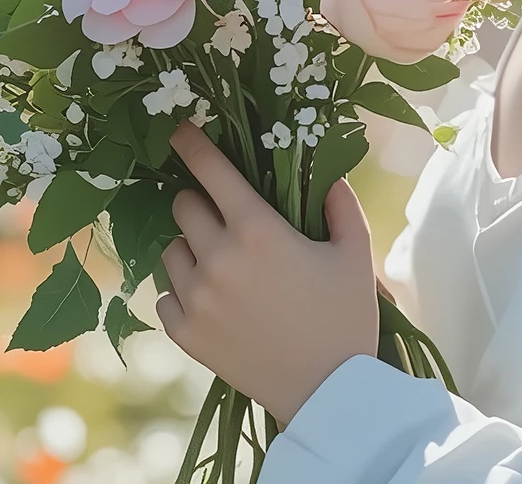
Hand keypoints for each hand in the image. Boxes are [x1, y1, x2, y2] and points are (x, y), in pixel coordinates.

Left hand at [156, 121, 381, 425]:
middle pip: (184, 205)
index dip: (191, 143)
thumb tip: (325, 172)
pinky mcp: (184, 332)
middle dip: (203, 204)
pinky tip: (216, 303)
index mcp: (258, 230)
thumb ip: (339, 203)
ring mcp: (196, 297)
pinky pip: (166, 294)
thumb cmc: (346, 318)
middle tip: (229, 221)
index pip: (210, 170)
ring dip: (192, 249)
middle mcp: (218, 257)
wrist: (328, 393)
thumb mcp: (355, 254)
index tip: (179, 129)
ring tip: (225, 268)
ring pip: (172, 249)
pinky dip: (184, 292)